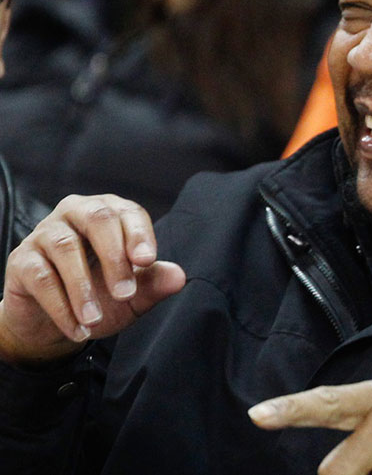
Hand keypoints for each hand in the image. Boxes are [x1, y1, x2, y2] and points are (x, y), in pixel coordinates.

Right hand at [0, 194, 185, 365]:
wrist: (57, 322)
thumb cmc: (101, 296)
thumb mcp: (133, 295)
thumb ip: (154, 283)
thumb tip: (179, 277)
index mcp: (110, 214)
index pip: (128, 212)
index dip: (139, 234)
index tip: (146, 261)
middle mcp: (76, 214)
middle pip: (98, 219)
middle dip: (114, 257)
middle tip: (125, 294)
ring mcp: (45, 234)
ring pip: (66, 248)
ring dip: (83, 287)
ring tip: (96, 319)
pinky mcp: (22, 260)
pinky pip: (41, 278)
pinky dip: (61, 307)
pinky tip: (78, 329)